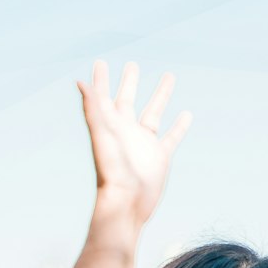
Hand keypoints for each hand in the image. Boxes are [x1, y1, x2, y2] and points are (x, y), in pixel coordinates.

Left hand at [77, 59, 192, 225]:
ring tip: (169, 75)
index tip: (100, 63)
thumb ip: (92, 108)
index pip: (103, 96)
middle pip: (127, 100)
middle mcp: (126, 131)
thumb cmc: (111, 172)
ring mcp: (144, 144)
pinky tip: (186, 113)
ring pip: (153, 113)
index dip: (101, 79)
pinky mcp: (160, 157)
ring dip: (161, 95)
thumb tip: (80, 82)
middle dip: (129, 82)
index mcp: (110, 125)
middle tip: (132, 65)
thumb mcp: (101, 135)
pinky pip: (172, 136)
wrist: (126, 204)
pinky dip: (179, 126)